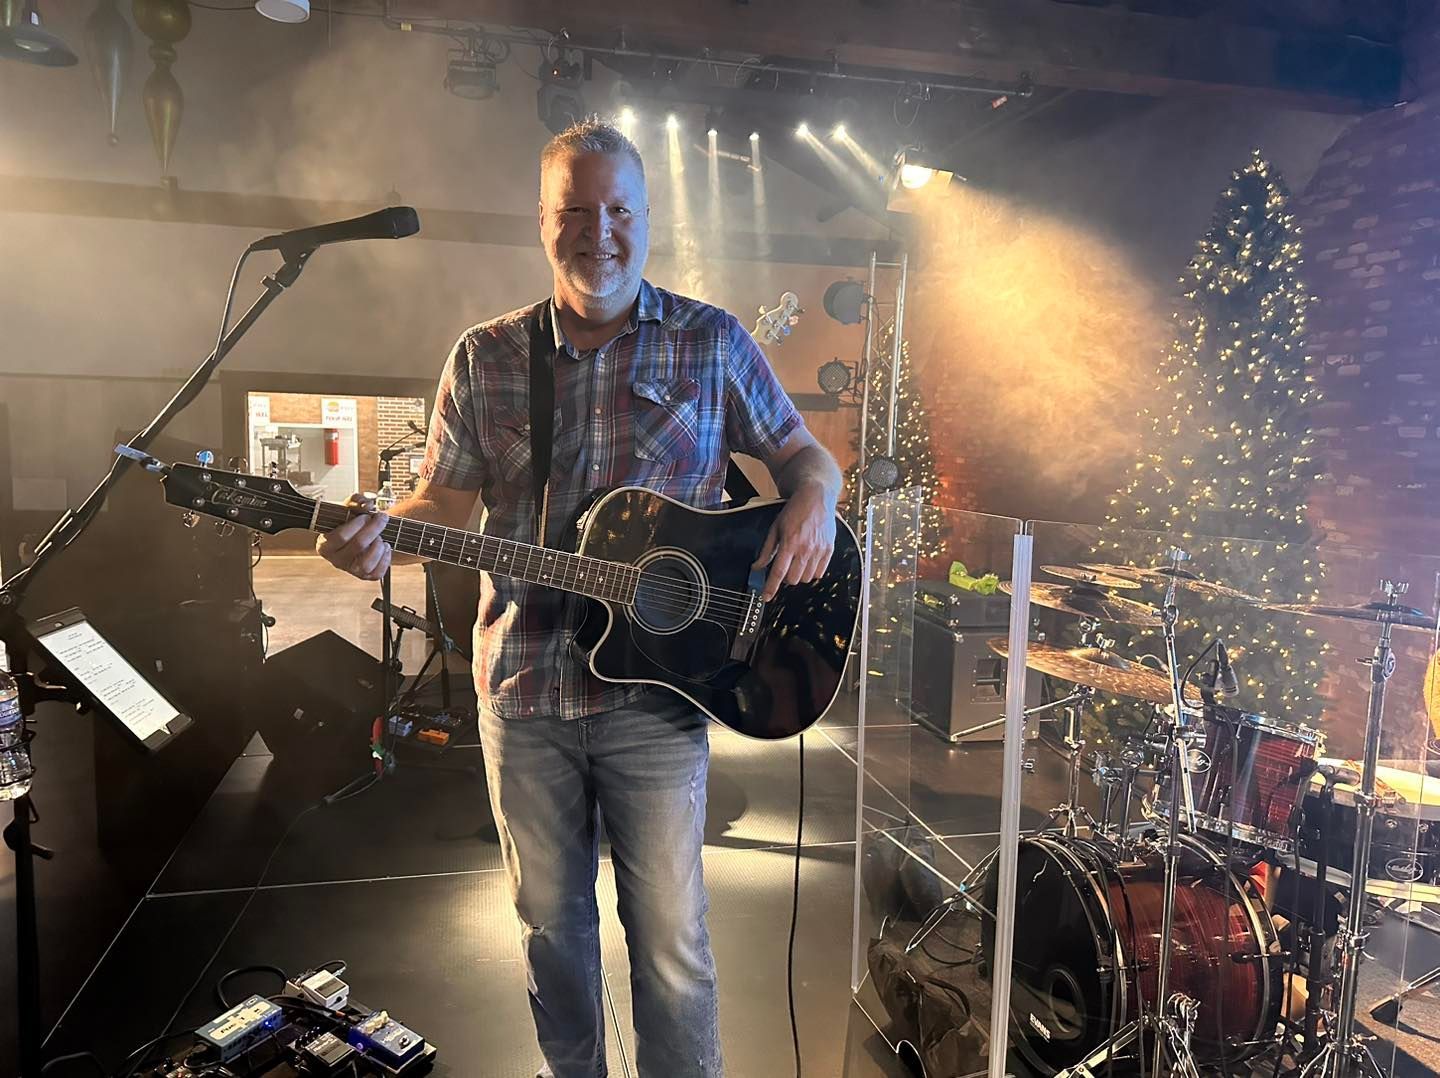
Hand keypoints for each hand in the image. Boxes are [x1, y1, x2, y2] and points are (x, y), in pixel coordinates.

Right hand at [315, 492, 391, 580]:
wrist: (358, 534)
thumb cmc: (350, 521)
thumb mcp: (349, 507)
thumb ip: (356, 501)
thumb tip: (367, 505)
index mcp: (325, 545)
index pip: (341, 536)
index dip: (357, 524)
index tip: (366, 515)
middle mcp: (336, 560)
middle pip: (357, 545)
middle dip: (374, 528)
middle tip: (381, 518)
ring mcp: (350, 570)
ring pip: (366, 564)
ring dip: (378, 546)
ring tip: (380, 537)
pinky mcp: (365, 576)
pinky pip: (377, 574)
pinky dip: (385, 559)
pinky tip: (385, 547)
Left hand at [752, 483, 835, 600]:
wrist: (816, 497)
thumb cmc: (795, 511)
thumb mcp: (775, 527)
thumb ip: (767, 549)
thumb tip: (757, 566)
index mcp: (790, 542)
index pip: (778, 572)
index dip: (771, 587)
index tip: (766, 597)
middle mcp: (805, 548)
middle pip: (793, 579)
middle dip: (785, 578)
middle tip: (784, 568)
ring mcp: (819, 550)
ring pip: (806, 578)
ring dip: (799, 575)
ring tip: (796, 562)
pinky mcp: (829, 550)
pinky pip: (820, 573)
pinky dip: (812, 572)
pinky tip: (807, 562)